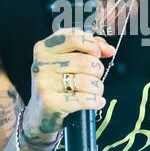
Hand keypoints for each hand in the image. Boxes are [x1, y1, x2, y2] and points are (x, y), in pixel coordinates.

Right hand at [25, 28, 115, 142]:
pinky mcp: (50, 102)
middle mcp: (41, 64)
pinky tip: (96, 102)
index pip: (74, 38)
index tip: (98, 54)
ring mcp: (44, 83)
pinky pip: (85, 99)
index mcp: (44, 48)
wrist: (40, 113)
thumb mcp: (68, 60)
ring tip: (94, 92)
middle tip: (94, 77)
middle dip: (97, 70)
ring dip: (97, 88)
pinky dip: (95, 101)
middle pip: (85, 61)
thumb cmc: (58, 83)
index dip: (92, 45)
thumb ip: (89, 48)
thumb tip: (109, 50)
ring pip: (87, 81)